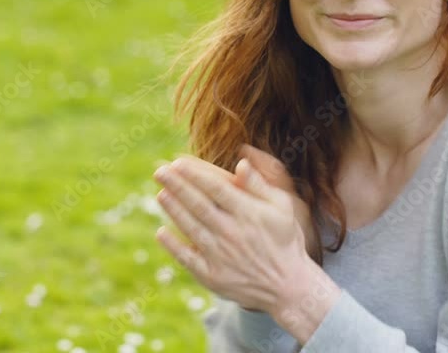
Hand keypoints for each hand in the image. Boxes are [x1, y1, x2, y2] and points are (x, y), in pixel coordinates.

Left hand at [152, 155, 310, 313]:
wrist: (288, 286)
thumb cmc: (284, 239)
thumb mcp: (282, 207)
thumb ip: (259, 185)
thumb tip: (240, 163)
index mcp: (248, 212)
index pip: (215, 188)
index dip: (195, 173)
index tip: (178, 162)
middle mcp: (232, 232)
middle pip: (198, 204)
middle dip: (177, 186)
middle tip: (159, 172)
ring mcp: (220, 255)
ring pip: (191, 227)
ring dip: (173, 210)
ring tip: (161, 193)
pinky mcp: (212, 275)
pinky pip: (187, 258)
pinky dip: (173, 245)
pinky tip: (160, 232)